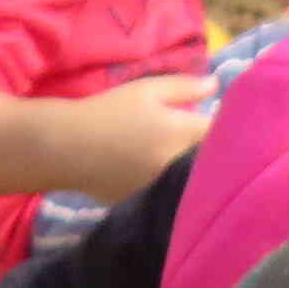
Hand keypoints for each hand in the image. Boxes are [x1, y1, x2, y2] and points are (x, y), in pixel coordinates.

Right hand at [64, 72, 215, 200]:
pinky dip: (170, 181)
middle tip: (200, 135)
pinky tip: (155, 170)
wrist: (65, 148)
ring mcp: (162, 187)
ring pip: (191, 178)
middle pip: (210, 158)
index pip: (221, 132)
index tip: (218, 117)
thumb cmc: (107, 112)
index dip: (223, 124)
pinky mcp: (146, 201)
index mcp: (181, 133)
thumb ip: (185, 87)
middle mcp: (176, 164)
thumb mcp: (147, 90)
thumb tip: (215, 86)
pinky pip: (169, 191)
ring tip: (175, 152)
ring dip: (192, 167)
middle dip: (211, 147)